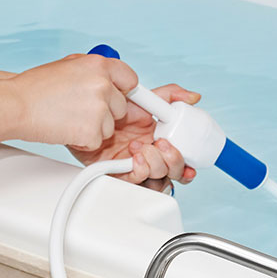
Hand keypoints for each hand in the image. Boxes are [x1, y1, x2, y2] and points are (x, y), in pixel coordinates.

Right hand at [0, 53, 137, 157]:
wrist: (17, 105)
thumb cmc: (36, 87)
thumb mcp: (68, 66)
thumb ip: (93, 71)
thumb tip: (110, 78)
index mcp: (99, 65)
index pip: (130, 79)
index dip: (123, 91)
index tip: (116, 97)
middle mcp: (103, 85)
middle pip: (122, 108)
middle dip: (106, 113)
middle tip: (79, 110)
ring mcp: (100, 109)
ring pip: (110, 128)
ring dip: (93, 128)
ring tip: (68, 118)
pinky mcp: (93, 132)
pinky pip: (97, 142)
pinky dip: (83, 141)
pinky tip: (66, 129)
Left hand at [68, 84, 200, 191]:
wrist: (82, 110)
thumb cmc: (110, 105)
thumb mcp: (143, 96)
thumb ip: (169, 96)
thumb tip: (194, 98)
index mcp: (160, 140)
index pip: (181, 159)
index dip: (189, 165)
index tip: (191, 161)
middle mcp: (151, 155)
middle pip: (174, 173)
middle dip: (174, 162)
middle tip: (162, 146)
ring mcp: (136, 165)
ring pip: (158, 180)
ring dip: (156, 164)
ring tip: (141, 147)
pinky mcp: (120, 173)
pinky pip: (136, 181)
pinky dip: (140, 170)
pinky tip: (135, 158)